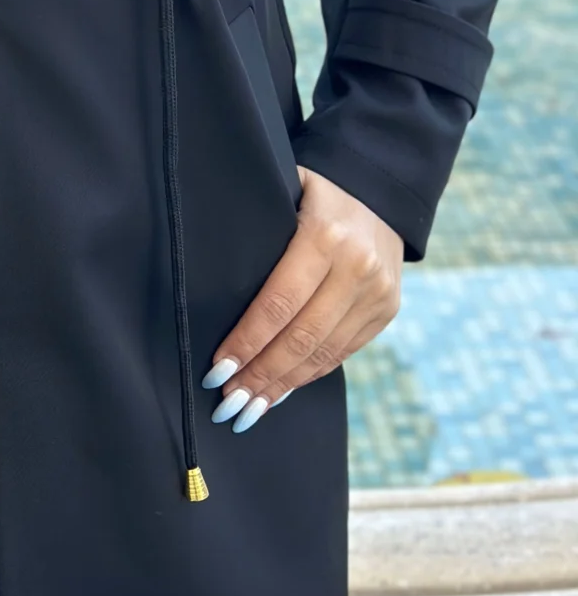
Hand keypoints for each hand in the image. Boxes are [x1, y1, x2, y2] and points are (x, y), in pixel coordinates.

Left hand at [200, 166, 402, 431]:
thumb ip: (257, 224)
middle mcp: (357, 268)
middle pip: (302, 337)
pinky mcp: (388, 309)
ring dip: (284, 386)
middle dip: (261, 376)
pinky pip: (344, 351)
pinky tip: (283, 389)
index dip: (247, 341)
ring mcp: (378, 293)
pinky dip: (311, 374)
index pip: (278, 302)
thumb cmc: (313, 188)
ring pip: (325, 352)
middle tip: (228, 404)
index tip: (217, 369)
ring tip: (249, 408)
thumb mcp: (284, 188)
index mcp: (325, 235)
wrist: (380, 186)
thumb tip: (207, 273)